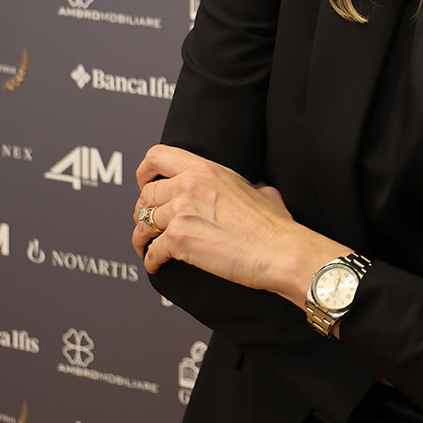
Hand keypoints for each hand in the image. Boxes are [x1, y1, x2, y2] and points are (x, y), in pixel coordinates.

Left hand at [131, 144, 344, 301]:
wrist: (280, 250)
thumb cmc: (275, 225)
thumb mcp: (262, 191)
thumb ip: (249, 186)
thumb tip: (255, 189)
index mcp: (206, 169)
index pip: (158, 156)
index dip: (145, 171)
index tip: (145, 184)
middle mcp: (189, 185)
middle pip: (147, 194)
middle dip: (143, 211)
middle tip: (148, 223)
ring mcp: (181, 212)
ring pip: (143, 223)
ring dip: (141, 237)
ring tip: (145, 247)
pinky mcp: (179, 240)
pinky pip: (152, 251)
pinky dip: (151, 261)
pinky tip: (156, 266)